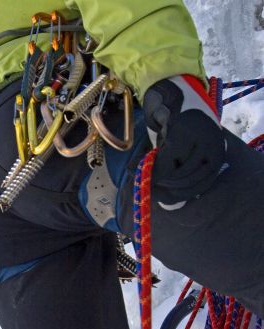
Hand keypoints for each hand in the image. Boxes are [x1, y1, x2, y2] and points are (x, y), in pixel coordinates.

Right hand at [143, 75, 224, 205]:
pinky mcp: (182, 131)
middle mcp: (212, 143)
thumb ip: (178, 170)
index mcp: (216, 149)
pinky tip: (146, 164)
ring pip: (179, 171)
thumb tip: (172, 203)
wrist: (167, 92)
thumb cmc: (172, 122)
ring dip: (161, 177)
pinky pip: (167, 159)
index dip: (184, 194)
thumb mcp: (180, 148)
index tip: (169, 200)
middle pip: (191, 179)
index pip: (204, 181)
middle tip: (154, 186)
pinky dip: (155, 167)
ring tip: (149, 174)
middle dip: (170, 187)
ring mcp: (198, 137)